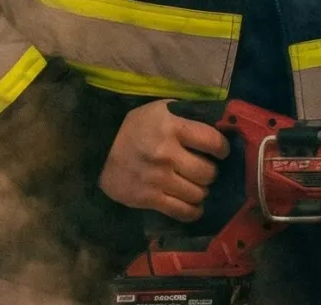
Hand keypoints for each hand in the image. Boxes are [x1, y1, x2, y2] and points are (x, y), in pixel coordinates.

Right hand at [99, 99, 230, 220]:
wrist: (98, 149)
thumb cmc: (137, 127)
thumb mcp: (162, 110)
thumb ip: (189, 117)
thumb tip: (222, 125)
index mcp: (172, 126)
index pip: (213, 142)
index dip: (222, 148)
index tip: (220, 151)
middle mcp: (166, 153)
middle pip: (208, 172)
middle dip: (211, 173)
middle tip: (205, 170)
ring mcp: (157, 179)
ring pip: (198, 194)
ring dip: (201, 191)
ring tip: (196, 185)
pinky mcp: (148, 198)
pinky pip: (182, 212)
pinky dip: (193, 211)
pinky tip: (193, 204)